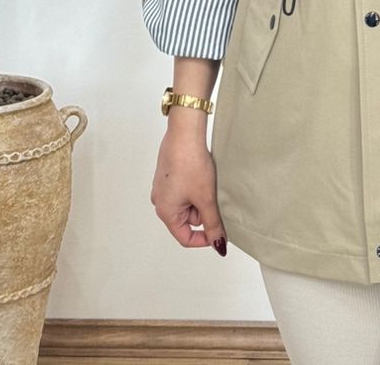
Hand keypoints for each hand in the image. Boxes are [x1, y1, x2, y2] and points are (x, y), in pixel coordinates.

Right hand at [150, 127, 227, 253]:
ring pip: (187, 204)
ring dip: (199, 198)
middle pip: (187, 220)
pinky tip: (200, 173)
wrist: (184, 133)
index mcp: (166, 212)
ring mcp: (163, 188)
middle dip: (202, 211)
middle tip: (212, 195)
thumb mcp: (205, 198)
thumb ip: (213, 224)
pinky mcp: (168, 176)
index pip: (185, 238)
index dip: (204, 238)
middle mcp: (160, 202)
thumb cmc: (190, 164)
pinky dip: (195, 187)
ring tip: (206, 181)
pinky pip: (184, 191)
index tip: (219, 231)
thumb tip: (218, 245)